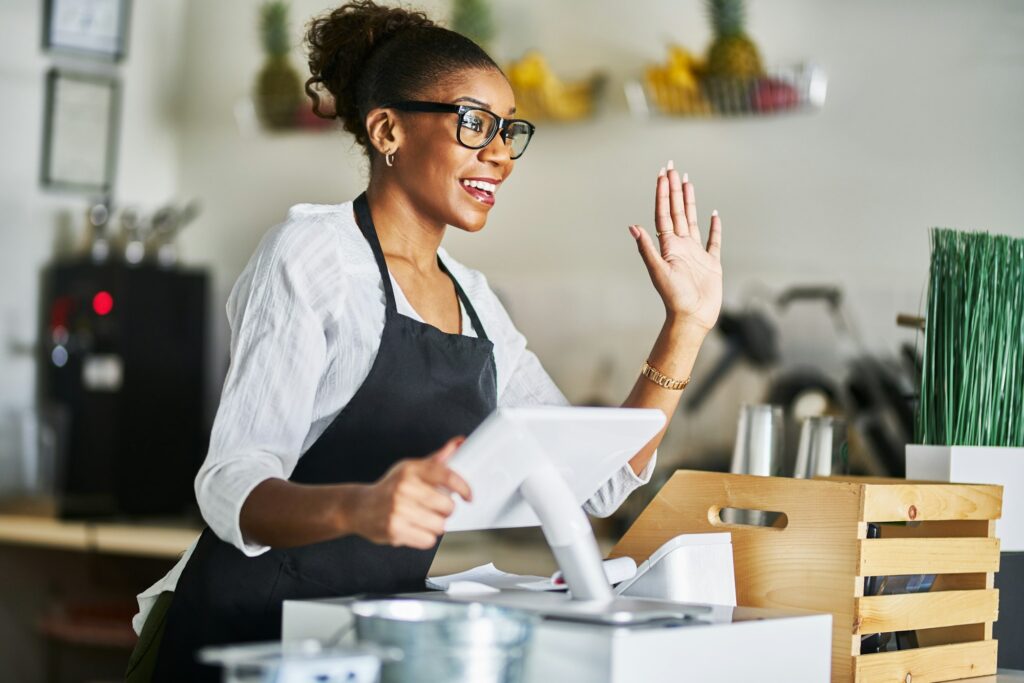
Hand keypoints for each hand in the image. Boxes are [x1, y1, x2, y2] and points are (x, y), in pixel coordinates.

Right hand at [350, 437, 471, 549]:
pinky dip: (425, 537)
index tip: (468, 496)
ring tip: (423, 519)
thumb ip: (438, 459)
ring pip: (439, 525)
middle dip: (446, 510)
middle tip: (436, 508)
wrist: (358, 507)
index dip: (463, 487)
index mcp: (410, 469)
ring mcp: (398, 510)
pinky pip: (428, 540)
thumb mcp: (411, 469)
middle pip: (447, 506)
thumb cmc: (390, 488)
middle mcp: (404, 488)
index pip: (447, 475)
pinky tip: (414, 529)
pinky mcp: (395, 530)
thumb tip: (460, 443)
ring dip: (436, 525)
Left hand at [629, 162, 722, 333]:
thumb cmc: (674, 297)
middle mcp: (681, 246)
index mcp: (668, 245)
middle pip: (677, 211)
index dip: (662, 193)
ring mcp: (696, 253)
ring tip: (687, 182)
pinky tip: (713, 214)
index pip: (664, 213)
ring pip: (692, 220)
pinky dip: (714, 227)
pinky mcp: (711, 263)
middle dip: (674, 189)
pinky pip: (713, 241)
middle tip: (672, 167)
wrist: (692, 317)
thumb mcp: (658, 271)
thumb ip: (647, 248)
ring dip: (689, 201)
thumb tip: (633, 227)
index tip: (662, 174)